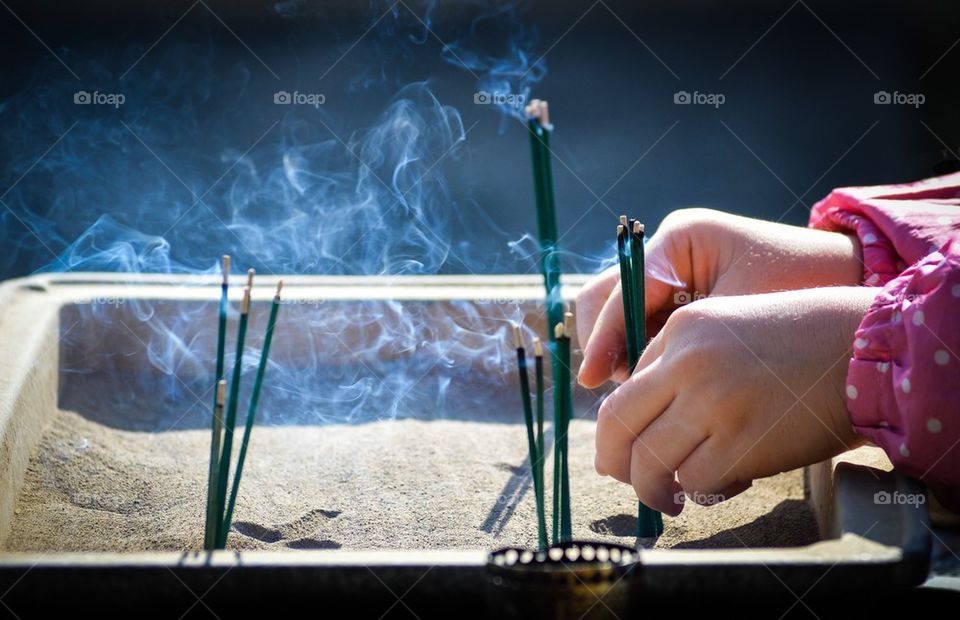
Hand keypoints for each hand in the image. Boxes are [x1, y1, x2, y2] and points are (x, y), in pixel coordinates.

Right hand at [576, 208, 863, 386]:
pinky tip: (658, 381)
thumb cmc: (799, 292)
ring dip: (619, 352)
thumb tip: (624, 377)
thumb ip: (679, 340)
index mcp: (679, 239)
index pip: (621, 289)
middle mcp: (665, 252)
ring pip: (614, 314)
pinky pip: (640, 326)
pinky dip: (640, 354)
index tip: (593, 378)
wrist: (847, 284)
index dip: (605, 336)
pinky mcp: (676, 296)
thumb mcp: (736, 317)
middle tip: (619, 388)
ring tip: (644, 388)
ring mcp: (668, 273)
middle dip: (605, 344)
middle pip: (604, 297)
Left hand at [593, 287, 874, 514]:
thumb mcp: (727, 326)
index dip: (619, 427)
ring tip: (668, 497)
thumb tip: (645, 421)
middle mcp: (686, 362)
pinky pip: (694, 480)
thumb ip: (681, 362)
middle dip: (613, 461)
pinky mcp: (740, 441)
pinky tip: (718, 486)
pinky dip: (699, 492)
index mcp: (680, 329)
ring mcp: (712, 402)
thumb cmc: (798, 343)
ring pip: (649, 461)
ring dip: (652, 488)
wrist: (862, 349)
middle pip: (616, 425)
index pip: (622, 387)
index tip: (624, 447)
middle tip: (623, 478)